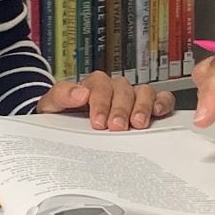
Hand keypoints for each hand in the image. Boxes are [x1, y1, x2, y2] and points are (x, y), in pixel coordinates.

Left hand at [37, 73, 174, 130]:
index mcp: (93, 85)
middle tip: (116, 126)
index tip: (98, 121)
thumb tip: (80, 93)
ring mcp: (133, 96)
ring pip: (144, 91)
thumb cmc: (63, 117)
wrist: (66, 129)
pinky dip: (162, 103)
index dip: (100, 102)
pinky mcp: (148, 106)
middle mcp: (115, 88)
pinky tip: (157, 113)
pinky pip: (161, 98)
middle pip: (123, 90)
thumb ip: (61, 96)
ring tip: (138, 124)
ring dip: (142, 106)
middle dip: (120, 109)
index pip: (99, 86)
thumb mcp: (52, 106)